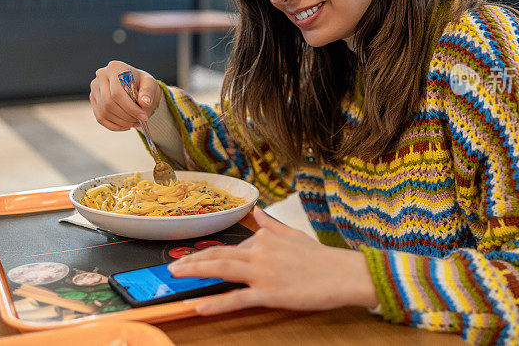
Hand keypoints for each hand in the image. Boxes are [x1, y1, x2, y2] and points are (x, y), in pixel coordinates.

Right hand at [89, 60, 160, 130]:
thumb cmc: (142, 83)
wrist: (134, 83)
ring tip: (135, 123)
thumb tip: (145, 103)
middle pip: (109, 103)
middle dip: (126, 116)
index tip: (143, 116)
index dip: (130, 108)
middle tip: (140, 121)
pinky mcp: (93, 99)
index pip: (117, 93)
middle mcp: (101, 75)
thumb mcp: (150, 84)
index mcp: (115, 67)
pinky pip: (100, 117)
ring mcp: (95, 88)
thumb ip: (148, 92)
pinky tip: (125, 126)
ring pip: (104, 112)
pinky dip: (113, 125)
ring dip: (121, 122)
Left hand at [167, 207, 378, 314]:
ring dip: (195, 272)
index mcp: (265, 238)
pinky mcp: (270, 293)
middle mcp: (260, 251)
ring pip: (221, 270)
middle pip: (218, 255)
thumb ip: (271, 225)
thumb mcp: (293, 235)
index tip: (194, 259)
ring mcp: (263, 272)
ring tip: (176, 276)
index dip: (210, 255)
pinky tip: (199, 305)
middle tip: (172, 267)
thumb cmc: (322, 258)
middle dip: (192, 261)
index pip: (232, 247)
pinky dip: (216, 302)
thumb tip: (257, 212)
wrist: (345, 273)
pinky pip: (237, 298)